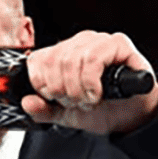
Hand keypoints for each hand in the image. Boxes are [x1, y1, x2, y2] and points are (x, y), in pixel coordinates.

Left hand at [22, 31, 157, 134]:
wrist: (131, 117)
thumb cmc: (102, 109)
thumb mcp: (66, 114)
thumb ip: (43, 110)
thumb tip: (26, 102)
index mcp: (62, 54)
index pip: (38, 59)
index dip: (42, 84)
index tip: (55, 100)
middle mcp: (78, 43)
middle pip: (53, 60)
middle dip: (62, 90)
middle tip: (76, 103)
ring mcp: (98, 41)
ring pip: (72, 59)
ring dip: (77, 88)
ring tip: (88, 100)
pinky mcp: (118, 44)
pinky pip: (93, 58)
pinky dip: (91, 82)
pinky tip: (97, 93)